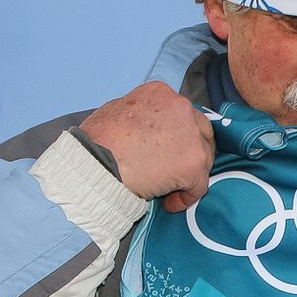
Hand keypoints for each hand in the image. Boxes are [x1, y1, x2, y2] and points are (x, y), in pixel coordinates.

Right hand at [79, 81, 215, 211]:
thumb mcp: (119, 112)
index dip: (179, 136)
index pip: (183, 115)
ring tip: (168, 189)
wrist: (94, 162)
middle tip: (175, 169)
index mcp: (161, 93)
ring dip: (189, 175)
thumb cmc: (96, 141)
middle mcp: (181, 108)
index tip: (169, 150)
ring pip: (202, 158)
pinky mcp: (194, 162)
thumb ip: (142, 118)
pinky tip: (170, 203)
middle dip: (191, 152)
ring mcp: (191, 135)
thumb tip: (149, 133)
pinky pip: (198, 185)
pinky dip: (187, 196)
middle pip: (200, 133)